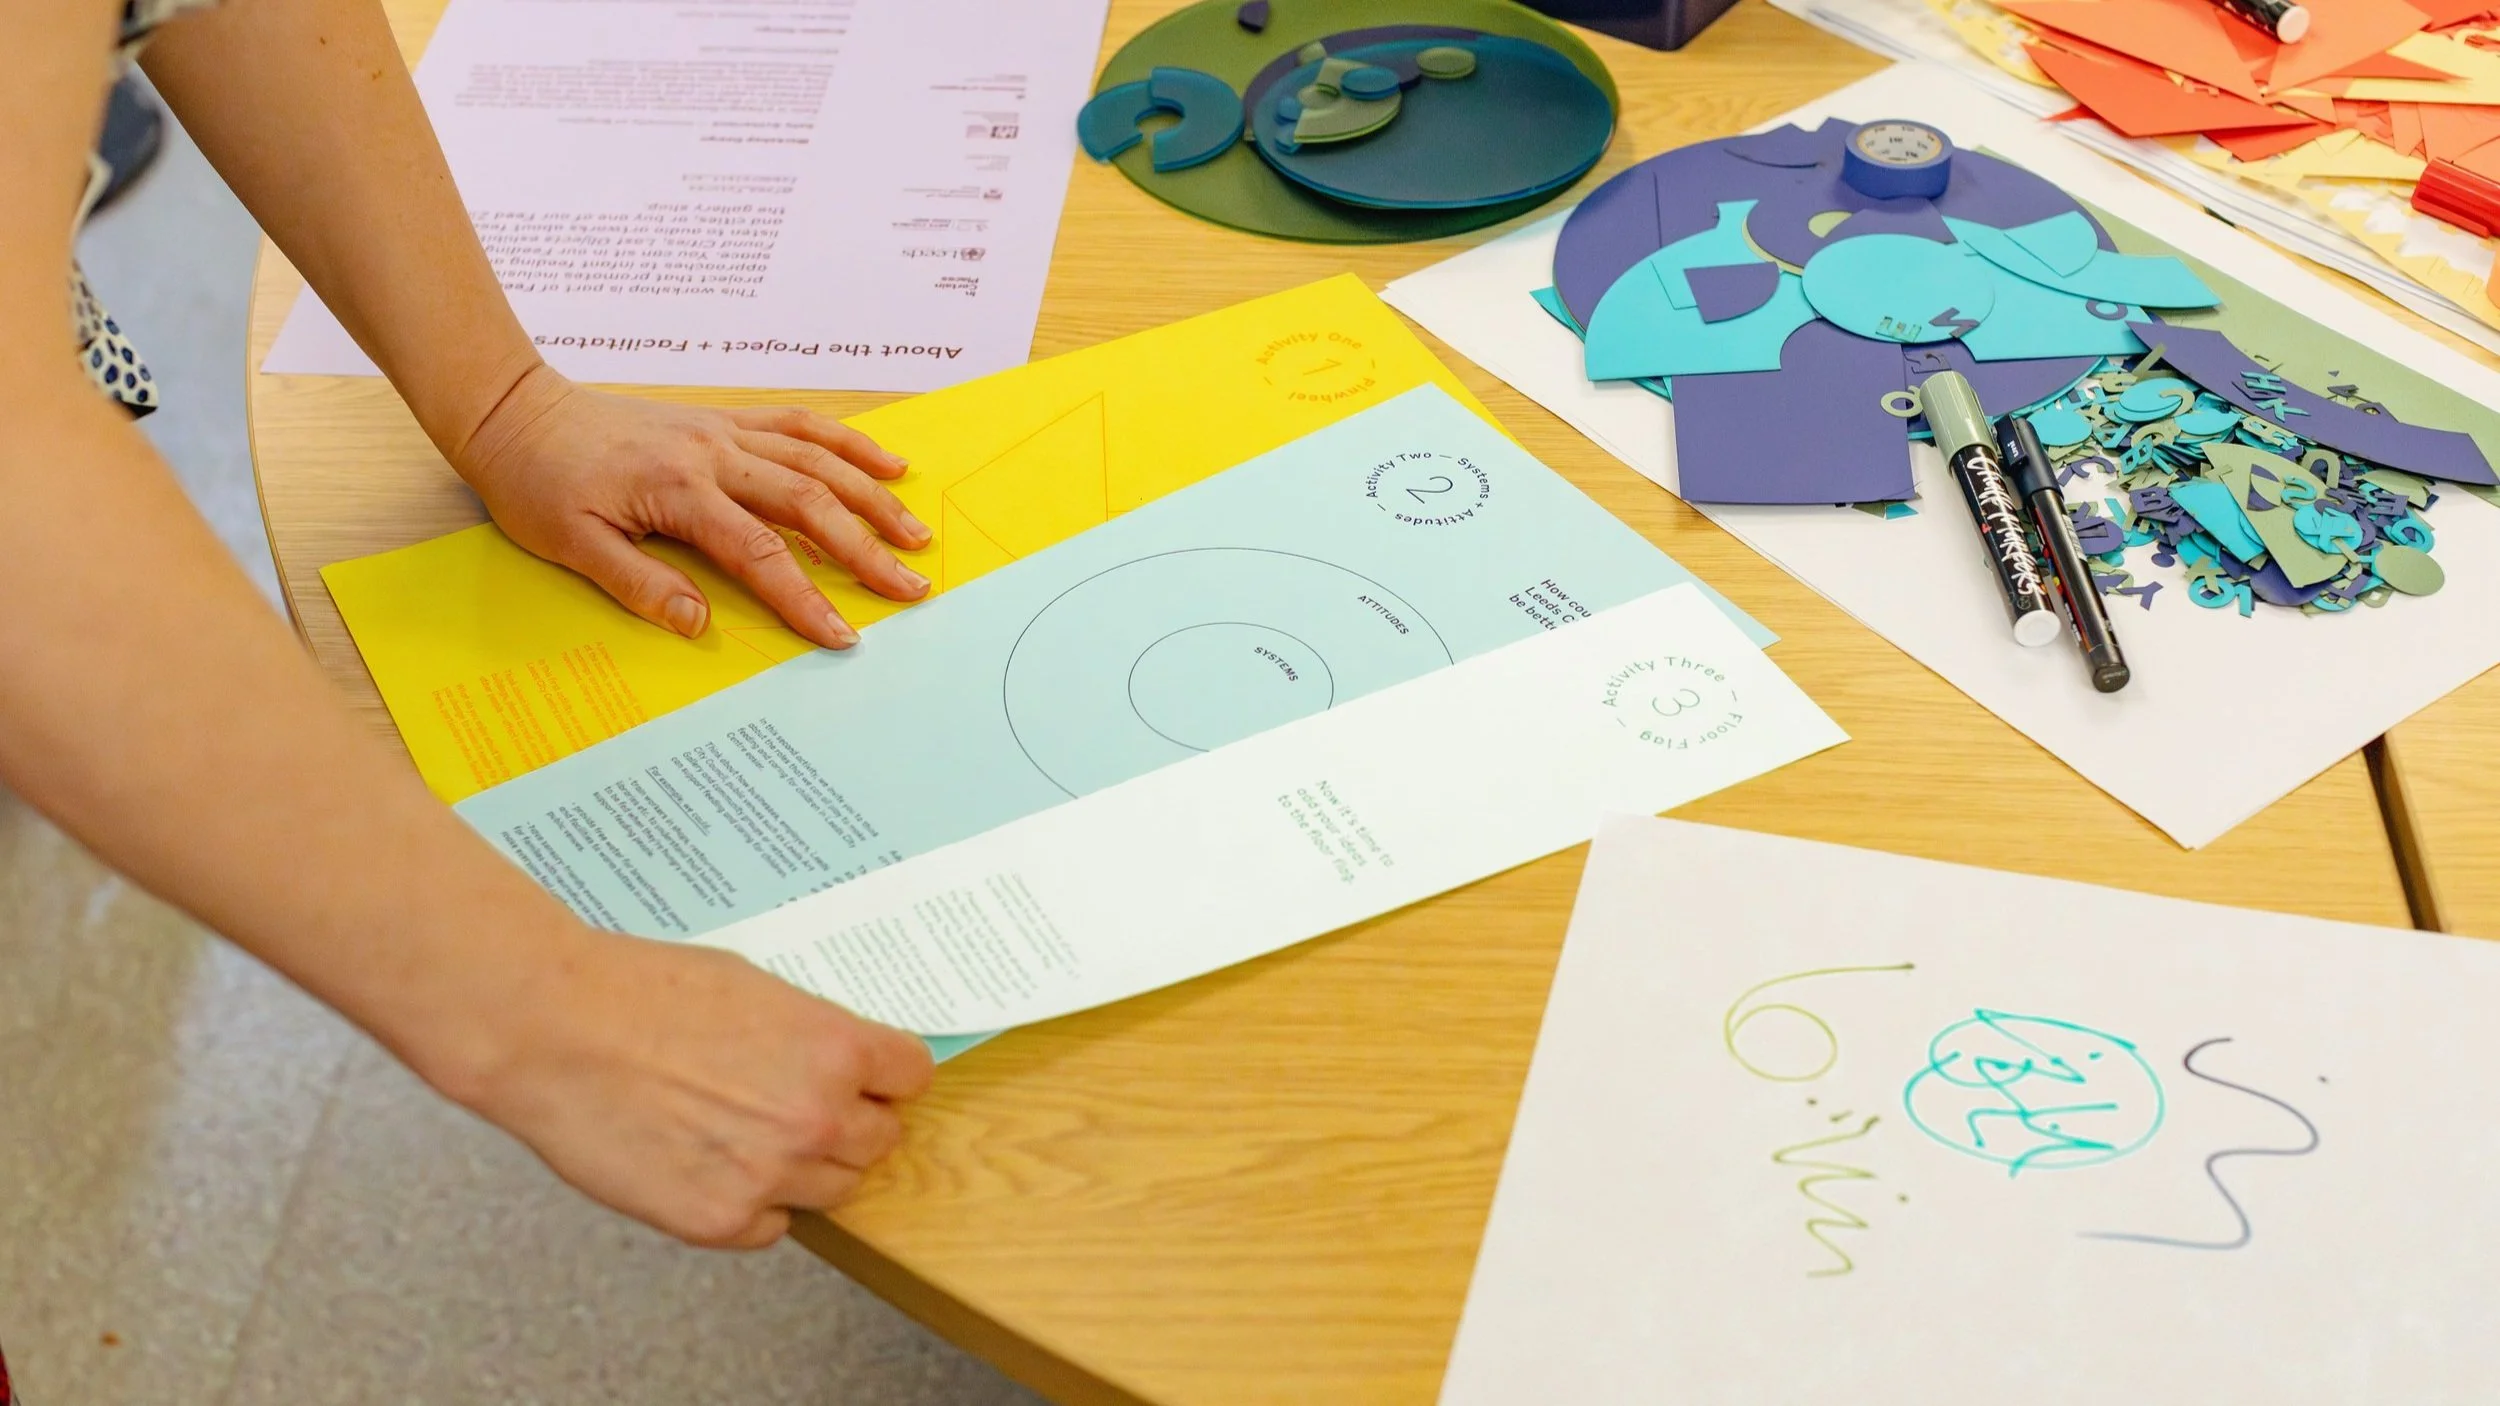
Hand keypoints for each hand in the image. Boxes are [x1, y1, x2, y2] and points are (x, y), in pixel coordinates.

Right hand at [438, 929, 935, 1247]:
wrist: (555, 1031)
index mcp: (836, 1049)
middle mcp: (816, 1118)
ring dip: (803, 1169)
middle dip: (848, 1124)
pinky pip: (769, 1227)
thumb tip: (842, 1064)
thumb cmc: (641, 994)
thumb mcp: (757, 988)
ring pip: (832, 1190)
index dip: (885, 1077)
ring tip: (745, 1135)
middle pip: (879, 1142)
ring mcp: (769, 1176)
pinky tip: (709, 1165)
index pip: (911, 1078)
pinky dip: (750, 1206)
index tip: (870, 1080)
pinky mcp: (718, 1220)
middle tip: (798, 1109)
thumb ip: (811, 1035)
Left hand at [454, 363, 932, 649]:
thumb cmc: (537, 482)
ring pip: (816, 461)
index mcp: (679, 490)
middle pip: (809, 504)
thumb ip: (639, 584)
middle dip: (866, 550)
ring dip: (871, 497)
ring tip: (915, 533)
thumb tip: (697, 623)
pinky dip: (847, 442)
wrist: (515, 412)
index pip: (760, 553)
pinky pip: (798, 425)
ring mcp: (724, 431)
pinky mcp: (723, 419)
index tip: (843, 635)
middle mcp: (714, 453)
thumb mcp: (570, 545)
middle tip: (911, 588)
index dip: (806, 599)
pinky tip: (886, 464)